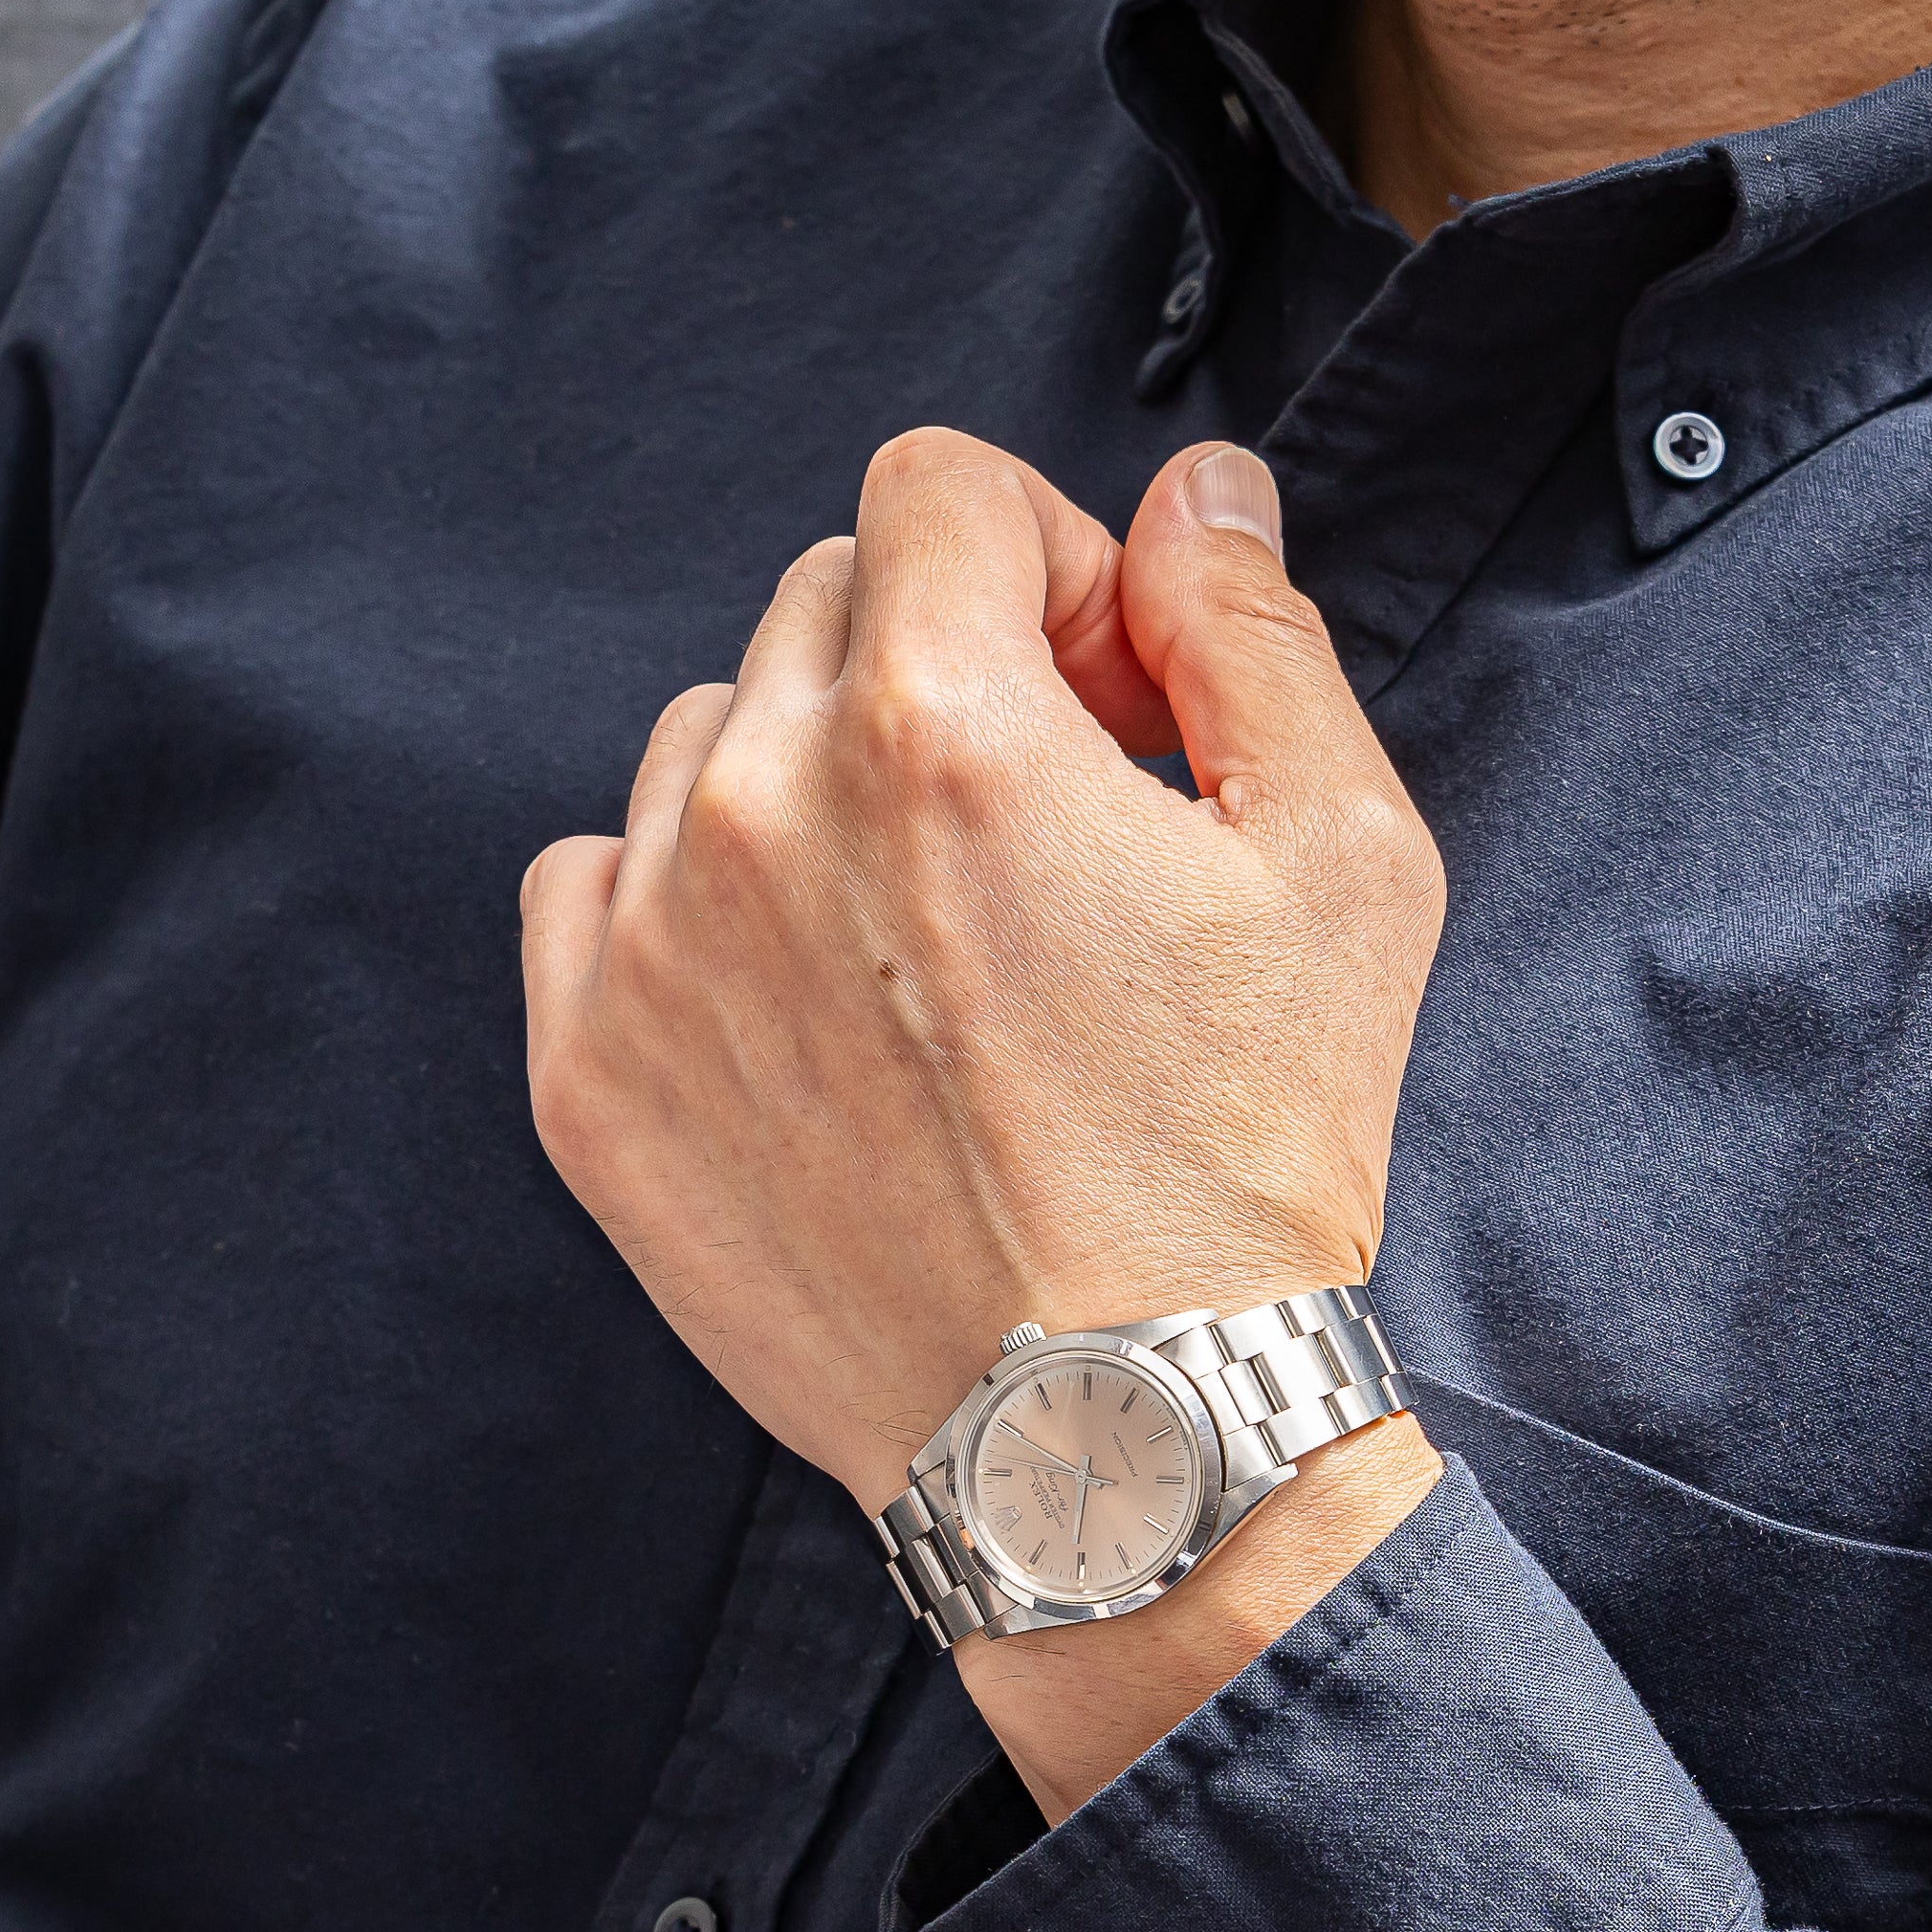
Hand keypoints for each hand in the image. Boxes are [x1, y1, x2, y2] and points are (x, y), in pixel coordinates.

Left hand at [522, 429, 1449, 1812]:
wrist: (1118, 1442)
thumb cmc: (1248, 1168)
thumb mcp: (1340, 869)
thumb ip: (1252, 634)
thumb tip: (1196, 497)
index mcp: (943, 725)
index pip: (936, 489)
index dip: (1045, 564)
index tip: (1101, 695)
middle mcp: (762, 810)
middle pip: (822, 602)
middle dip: (942, 668)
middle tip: (1041, 833)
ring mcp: (651, 952)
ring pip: (708, 743)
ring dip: (815, 788)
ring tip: (927, 945)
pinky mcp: (591, 1082)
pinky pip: (591, 888)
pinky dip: (687, 907)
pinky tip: (811, 1006)